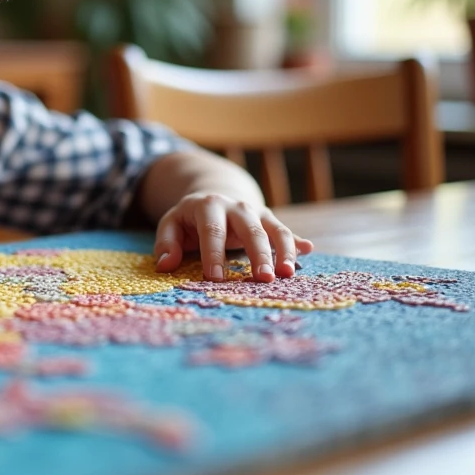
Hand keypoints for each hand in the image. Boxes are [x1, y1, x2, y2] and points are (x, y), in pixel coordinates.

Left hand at [152, 193, 313, 282]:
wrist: (214, 195)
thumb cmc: (189, 218)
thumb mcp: (171, 224)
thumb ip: (166, 243)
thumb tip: (165, 265)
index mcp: (208, 206)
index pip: (212, 231)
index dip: (213, 254)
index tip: (215, 278)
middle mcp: (237, 207)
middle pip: (251, 230)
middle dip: (258, 254)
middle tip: (263, 279)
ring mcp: (257, 213)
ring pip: (275, 230)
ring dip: (284, 251)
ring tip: (287, 275)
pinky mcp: (271, 221)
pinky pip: (286, 232)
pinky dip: (297, 242)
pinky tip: (309, 251)